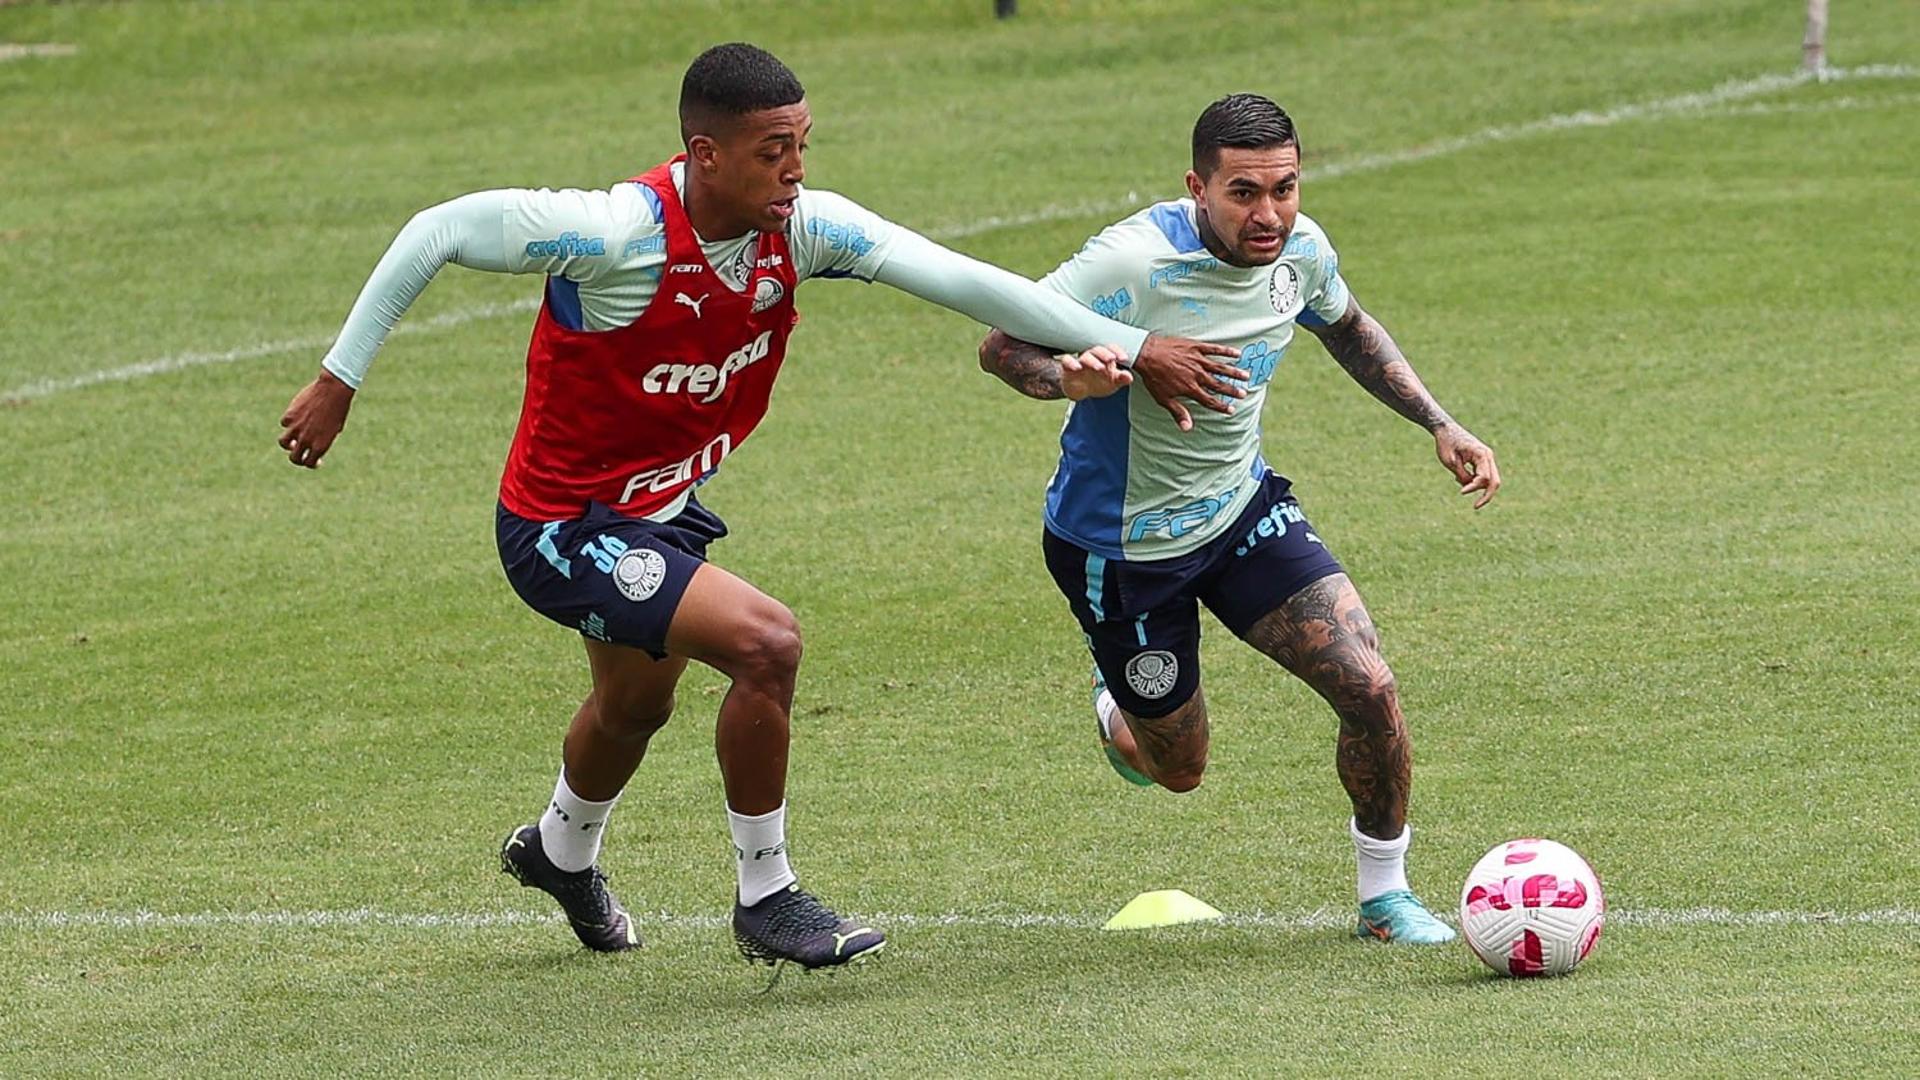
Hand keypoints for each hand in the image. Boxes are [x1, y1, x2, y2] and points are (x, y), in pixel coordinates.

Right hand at [279, 369, 355, 468]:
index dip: (310, 463)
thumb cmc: (338, 409)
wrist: (333, 391)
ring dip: (287, 443)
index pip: (309, 463)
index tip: (313, 460)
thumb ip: (323, 437)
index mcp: (321, 445)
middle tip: (299, 454)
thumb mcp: (335, 427)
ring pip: (283, 443)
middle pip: (294, 458)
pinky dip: (289, 422)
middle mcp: (306, 439)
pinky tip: (296, 417)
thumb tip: (313, 442)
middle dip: (296, 458)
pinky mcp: (289, 416)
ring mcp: (296, 428)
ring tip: (292, 439)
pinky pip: (285, 423)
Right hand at [1060, 344, 1133, 400]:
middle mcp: (1092, 357)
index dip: (1117, 351)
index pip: (1111, 349)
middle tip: (1111, 359)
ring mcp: (1080, 362)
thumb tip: (1129, 377)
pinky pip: (1067, 361)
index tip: (1124, 358)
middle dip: (1105, 354)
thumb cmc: (1099, 382)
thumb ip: (1121, 379)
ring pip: (1085, 356)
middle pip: (1098, 350)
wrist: (1080, 390)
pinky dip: (1071, 363)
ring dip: (1092, 361)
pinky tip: (1077, 368)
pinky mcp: (1068, 368)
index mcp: (1104, 357)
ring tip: (1099, 368)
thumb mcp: (1112, 383)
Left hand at [1130, 333, 1245, 431]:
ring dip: (1234, 372)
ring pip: (1220, 367)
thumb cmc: (1153, 377)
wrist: (1146, 353)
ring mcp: (1197, 360)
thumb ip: (1177, 412)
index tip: (1231, 410)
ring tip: (1246, 376)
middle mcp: (1196, 375)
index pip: (1209, 400)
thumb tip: (1187, 428)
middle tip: (1244, 394)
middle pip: (1218, 384)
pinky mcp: (1195, 347)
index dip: (1221, 406)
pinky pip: (1214, 349)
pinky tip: (1237, 354)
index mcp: (1190, 388)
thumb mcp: (1163, 398)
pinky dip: (1226, 351)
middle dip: (1232, 390)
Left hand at [1434, 422, 1500, 507]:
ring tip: (1456, 477)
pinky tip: (1457, 476)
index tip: (1461, 492)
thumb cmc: (1446, 443)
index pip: (1484, 478)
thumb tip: (1469, 487)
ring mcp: (1486, 458)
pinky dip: (1473, 480)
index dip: (1473, 487)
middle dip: (1486, 495)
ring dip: (1475, 485)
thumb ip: (1462, 476)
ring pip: (1488, 479)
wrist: (1445, 429)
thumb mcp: (1450, 462)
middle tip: (1476, 506)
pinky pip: (1482, 475)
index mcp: (1482, 454)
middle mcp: (1488, 456)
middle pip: (1494, 481)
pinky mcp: (1482, 460)